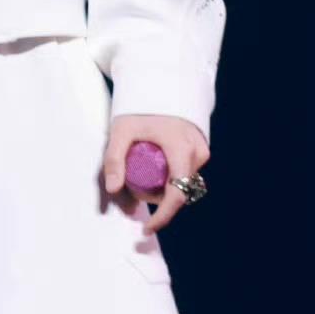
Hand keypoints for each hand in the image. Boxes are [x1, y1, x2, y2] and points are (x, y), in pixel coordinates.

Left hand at [103, 114, 210, 235]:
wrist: (158, 85)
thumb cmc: (138, 107)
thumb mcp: (120, 131)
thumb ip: (114, 159)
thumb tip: (113, 190)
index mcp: (180, 148)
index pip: (177, 193)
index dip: (163, 216)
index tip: (147, 228)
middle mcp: (196, 151)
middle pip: (180, 191)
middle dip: (159, 201)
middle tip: (135, 193)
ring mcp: (201, 150)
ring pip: (185, 184)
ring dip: (165, 190)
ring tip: (143, 178)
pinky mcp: (200, 150)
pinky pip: (187, 173)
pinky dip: (172, 179)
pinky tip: (155, 172)